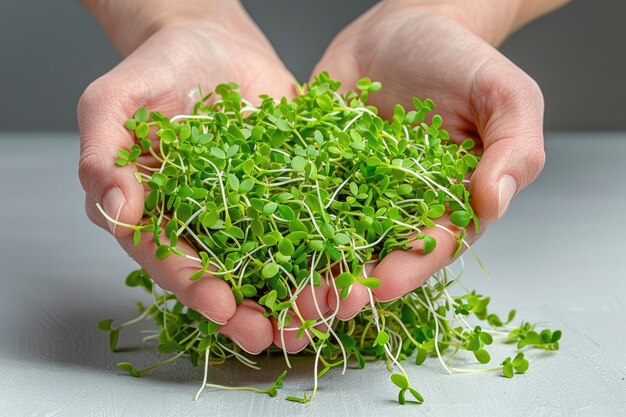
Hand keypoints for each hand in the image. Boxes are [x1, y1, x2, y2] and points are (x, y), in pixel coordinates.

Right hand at [78, 1, 296, 353]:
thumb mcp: (115, 102)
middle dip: (246, 310)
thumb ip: (103, 154)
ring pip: (267, 260)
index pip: (168, 257)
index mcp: (155, 211)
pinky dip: (326, 247)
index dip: (192, 284)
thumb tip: (113, 210)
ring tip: (314, 317)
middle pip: (221, 274)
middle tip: (272, 336)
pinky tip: (345, 269)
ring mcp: (247, 208)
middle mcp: (201, 220)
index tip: (220, 306)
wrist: (212, 42)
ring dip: (289, 294)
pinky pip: (306, 222)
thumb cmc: (156, 68)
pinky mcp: (286, 190)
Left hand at [303, 1, 545, 311]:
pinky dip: (276, 219)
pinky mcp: (317, 168)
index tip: (380, 285)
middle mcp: (398, 205)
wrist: (405, 26)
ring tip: (282, 293)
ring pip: (330, 237)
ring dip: (306, 268)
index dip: (407, 270)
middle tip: (320, 306)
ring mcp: (353, 189)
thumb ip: (514, 147)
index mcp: (447, 202)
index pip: (430, 247)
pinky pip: (296, 195)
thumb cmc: (460, 58)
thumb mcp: (504, 94)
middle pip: (374, 255)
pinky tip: (253, 239)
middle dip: (348, 284)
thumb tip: (494, 201)